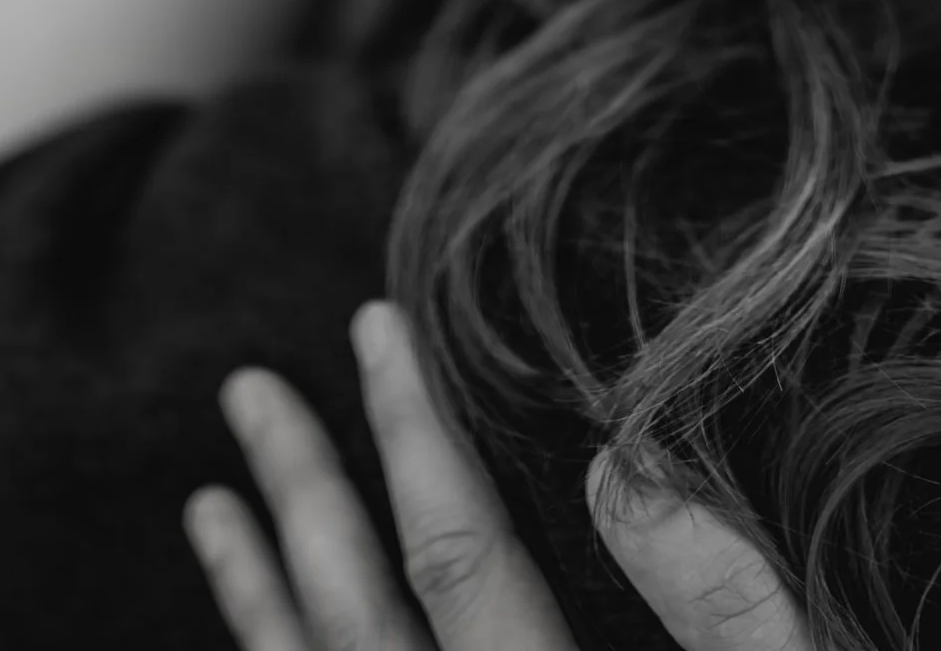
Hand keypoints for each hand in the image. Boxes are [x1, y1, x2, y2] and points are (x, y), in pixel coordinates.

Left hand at [186, 302, 809, 650]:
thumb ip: (728, 609)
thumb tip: (618, 460)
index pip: (460, 565)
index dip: (413, 440)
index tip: (374, 321)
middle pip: (359, 637)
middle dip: (304, 503)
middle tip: (246, 390)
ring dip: (261, 608)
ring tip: (212, 508)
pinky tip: (268, 645)